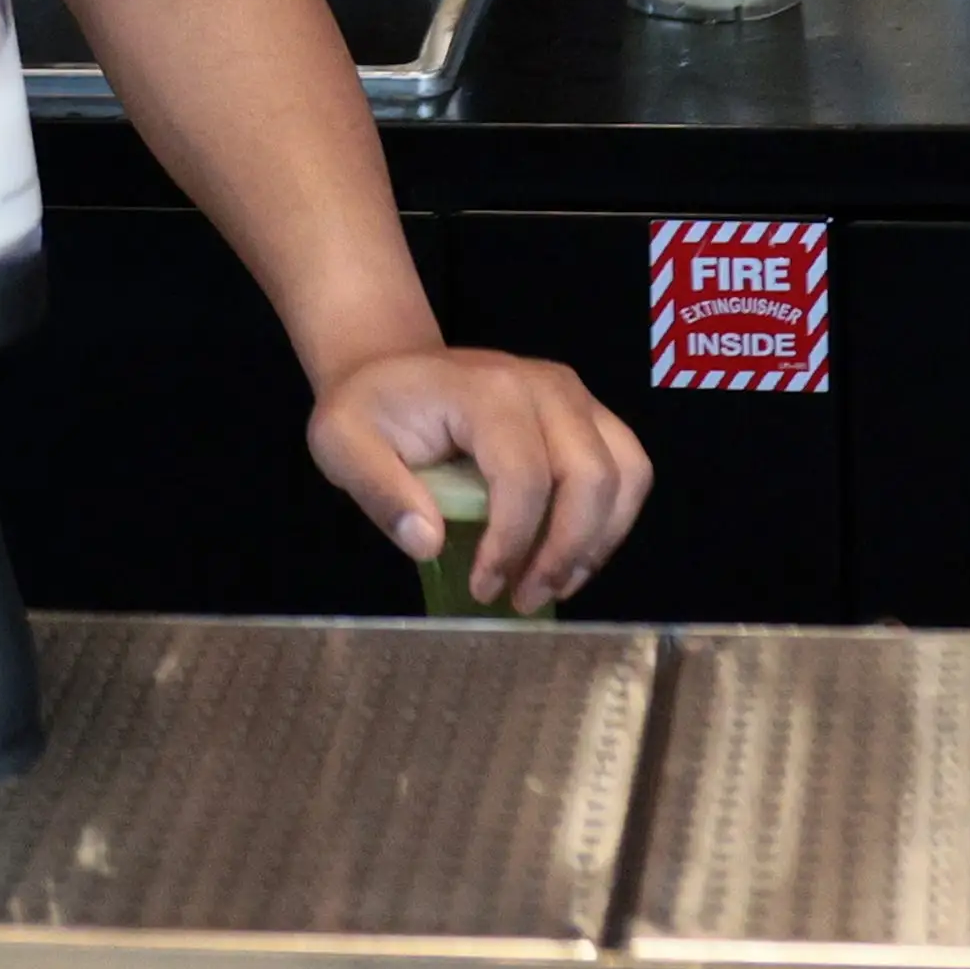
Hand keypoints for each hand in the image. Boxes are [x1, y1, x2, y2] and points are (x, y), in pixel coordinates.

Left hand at [307, 348, 651, 610]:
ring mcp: (573, 395)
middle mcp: (543, 385)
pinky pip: (627, 470)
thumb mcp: (341, 444)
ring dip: (597, 542)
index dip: (512, 542)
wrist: (393, 370)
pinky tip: (571, 557)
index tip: (483, 588)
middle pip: (591, 476)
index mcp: (486, 389)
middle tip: (523, 598)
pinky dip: (611, 522)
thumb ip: (378, 491)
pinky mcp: (587, 413)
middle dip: (566, 551)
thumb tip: (427, 542)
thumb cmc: (370, 410)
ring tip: (551, 585)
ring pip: (624, 473)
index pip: (524, 474)